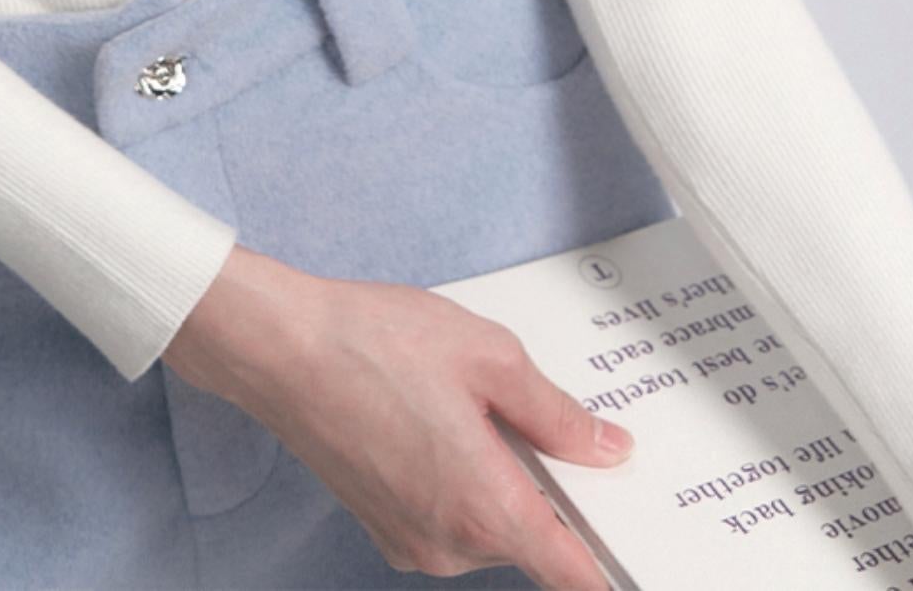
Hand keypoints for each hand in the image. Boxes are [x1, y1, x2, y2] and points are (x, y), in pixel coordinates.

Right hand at [164, 244, 633, 588]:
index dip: (608, 564)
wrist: (281, 349)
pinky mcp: (384, 527)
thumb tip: (607, 450)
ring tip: (471, 402)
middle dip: (546, 487)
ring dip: (498, 478)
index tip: (632, 551)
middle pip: (531, 538)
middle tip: (538, 416)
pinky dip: (460, 480)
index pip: (571, 571)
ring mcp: (412, 543)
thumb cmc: (376, 343)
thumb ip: (557, 415)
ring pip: (487, 524)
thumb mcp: (490, 358)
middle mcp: (450, 546)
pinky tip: (438, 418)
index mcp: (487, 509)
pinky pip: (448, 517)